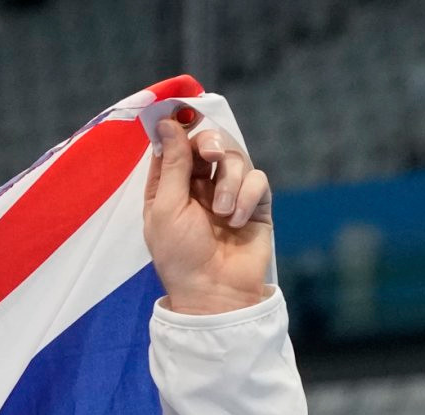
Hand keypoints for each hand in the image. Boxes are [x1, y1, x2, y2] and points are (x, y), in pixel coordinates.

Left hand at [144, 114, 272, 315]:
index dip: (178, 126)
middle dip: (212, 145)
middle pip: (209, 143)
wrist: (215, 291)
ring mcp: (228, 192)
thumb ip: (172, 164)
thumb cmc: (180, 255)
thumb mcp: (167, 208)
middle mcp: (197, 186)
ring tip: (222, 213)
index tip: (182, 111)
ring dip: (230, 182)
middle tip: (213, 155)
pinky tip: (236, 220)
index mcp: (168, 187)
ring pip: (236, 158)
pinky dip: (247, 196)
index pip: (175, 145)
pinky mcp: (255, 202)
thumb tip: (166, 123)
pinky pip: (258, 178)